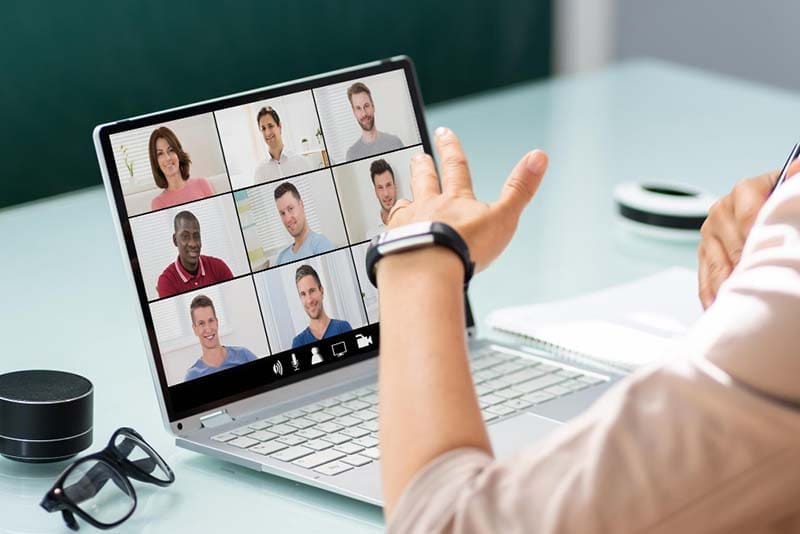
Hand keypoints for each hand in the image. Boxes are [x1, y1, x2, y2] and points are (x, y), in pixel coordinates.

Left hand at [387, 127, 547, 271]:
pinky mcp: (393, 244)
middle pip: (424, 181)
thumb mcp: (502, 217)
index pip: (456, 167)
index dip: (451, 149)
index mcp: (456, 200)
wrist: (427, 269)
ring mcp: (408, 224)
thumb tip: (539, 156)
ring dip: (405, 198)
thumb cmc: (464, 248)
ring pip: (404, 205)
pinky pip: (390, 233)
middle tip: (419, 157)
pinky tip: (389, 234)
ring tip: (401, 196)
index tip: (444, 133)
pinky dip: (391, 231)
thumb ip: (519, 189)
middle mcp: (428, 207)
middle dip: (423, 167)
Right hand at [698, 159, 799, 307]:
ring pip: (717, 268)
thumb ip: (794, 180)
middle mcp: (722, 210)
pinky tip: (722, 309)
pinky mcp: (704, 252)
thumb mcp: (790, 188)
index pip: (749, 218)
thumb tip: (798, 170)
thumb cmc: (782, 202)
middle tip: (763, 290)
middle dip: (747, 271)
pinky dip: (713, 297)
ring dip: (729, 289)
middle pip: (733, 248)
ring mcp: (710, 233)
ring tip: (742, 307)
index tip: (773, 260)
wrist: (768, 206)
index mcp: (745, 191)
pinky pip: (705, 279)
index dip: (760, 243)